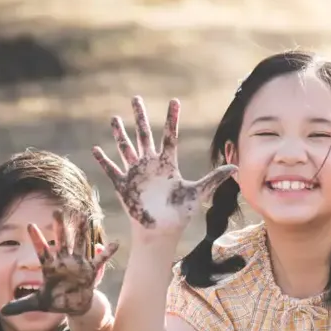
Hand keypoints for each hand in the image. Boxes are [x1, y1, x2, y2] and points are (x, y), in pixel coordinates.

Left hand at [0, 210, 118, 316]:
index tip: (29, 225)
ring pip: (80, 244)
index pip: (42, 250)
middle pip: (62, 240)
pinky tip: (114, 243)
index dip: (37, 238)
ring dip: (82, 231)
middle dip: (60, 226)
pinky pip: (100, 261)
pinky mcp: (90, 271)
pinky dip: (106, 253)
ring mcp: (78, 264)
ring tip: (84, 216)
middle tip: (57, 211)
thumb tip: (2, 311)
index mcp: (50, 267)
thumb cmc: (55, 301)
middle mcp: (64, 261)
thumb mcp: (37, 303)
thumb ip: (21, 305)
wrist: (73, 305)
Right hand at [92, 96, 236, 232]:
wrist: (162, 232)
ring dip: (119, 134)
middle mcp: (150, 164)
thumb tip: (235, 167)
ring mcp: (136, 174)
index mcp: (168, 164)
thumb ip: (214, 178)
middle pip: (144, 135)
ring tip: (115, 118)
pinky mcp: (124, 186)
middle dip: (140, 117)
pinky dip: (103, 160)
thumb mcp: (198, 193)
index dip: (172, 118)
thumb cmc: (179, 214)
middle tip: (136, 98)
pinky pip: (112, 170)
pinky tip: (95, 149)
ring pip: (126, 148)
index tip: (175, 101)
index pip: (170, 136)